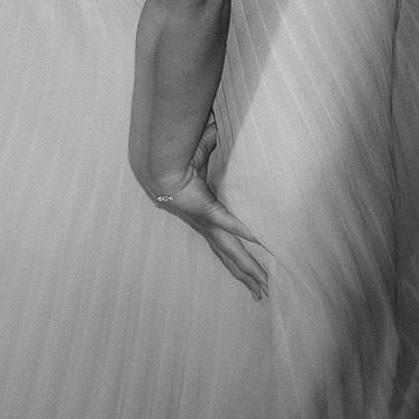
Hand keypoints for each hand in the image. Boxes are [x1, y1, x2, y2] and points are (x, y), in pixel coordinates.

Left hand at [148, 114, 269, 300]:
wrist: (156, 166)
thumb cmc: (176, 161)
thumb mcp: (201, 154)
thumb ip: (212, 142)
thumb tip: (217, 123)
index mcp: (205, 218)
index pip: (224, 244)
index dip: (236, 258)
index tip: (247, 273)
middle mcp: (206, 227)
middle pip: (230, 257)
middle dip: (246, 275)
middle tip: (261, 294)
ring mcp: (208, 223)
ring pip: (232, 252)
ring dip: (247, 269)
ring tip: (262, 287)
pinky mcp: (208, 212)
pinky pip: (231, 226)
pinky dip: (245, 234)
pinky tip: (261, 245)